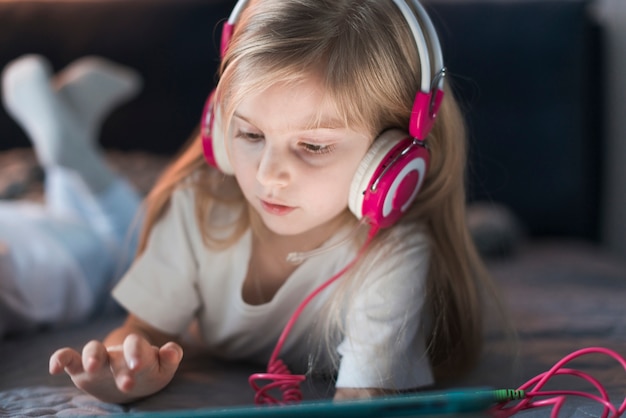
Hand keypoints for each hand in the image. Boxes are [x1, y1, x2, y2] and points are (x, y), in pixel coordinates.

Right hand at [49, 333, 182, 403]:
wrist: (130, 375)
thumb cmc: (149, 371)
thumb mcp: (162, 368)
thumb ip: (170, 358)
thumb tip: (172, 351)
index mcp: (138, 353)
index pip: (138, 347)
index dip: (138, 354)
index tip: (139, 367)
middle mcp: (117, 355)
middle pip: (117, 354)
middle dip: (120, 366)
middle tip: (127, 383)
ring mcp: (98, 360)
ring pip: (92, 350)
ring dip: (92, 356)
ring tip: (92, 367)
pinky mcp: (81, 369)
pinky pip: (68, 359)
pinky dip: (59, 359)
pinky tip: (53, 368)